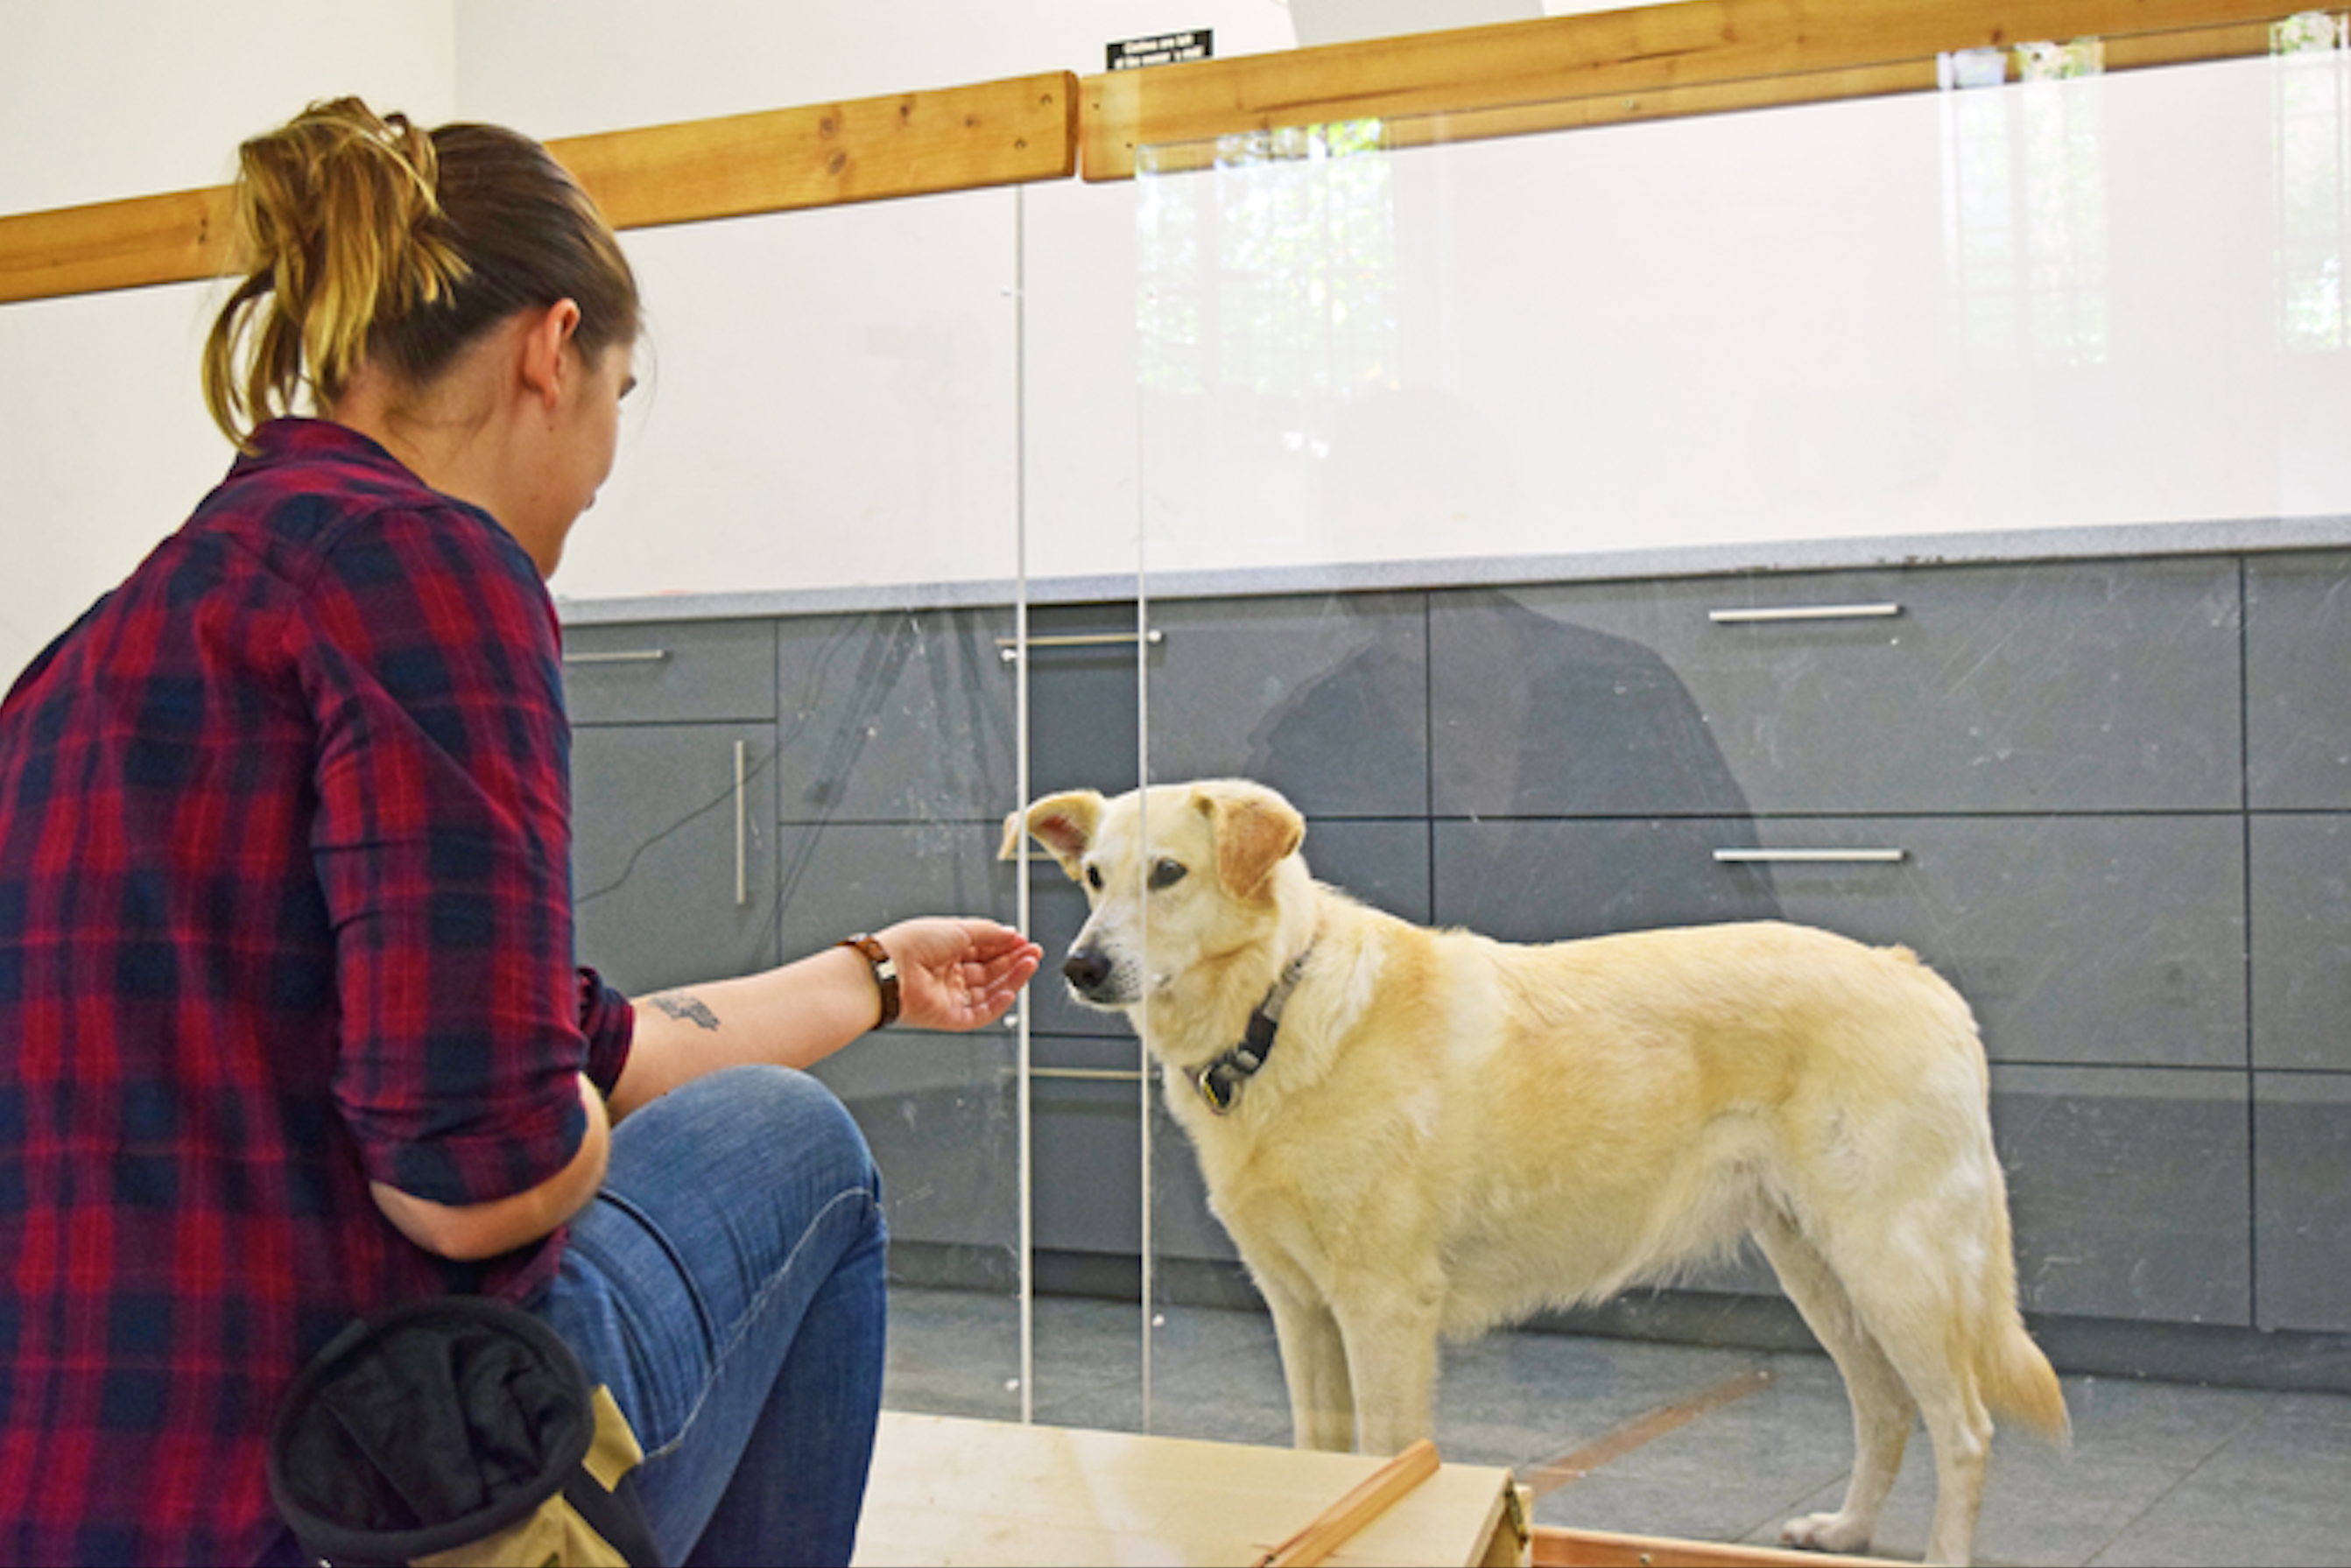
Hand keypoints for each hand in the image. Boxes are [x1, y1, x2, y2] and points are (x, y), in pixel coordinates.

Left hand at [875, 917, 1043, 1031]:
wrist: (891, 970)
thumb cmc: (911, 945)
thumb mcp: (957, 928)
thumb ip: (989, 932)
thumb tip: (1011, 933)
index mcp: (946, 950)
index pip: (984, 949)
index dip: (1006, 945)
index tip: (1024, 941)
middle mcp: (948, 973)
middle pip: (990, 970)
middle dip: (1014, 961)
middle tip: (1033, 953)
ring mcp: (949, 996)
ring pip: (989, 991)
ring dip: (1011, 978)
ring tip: (1029, 965)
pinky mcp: (949, 1017)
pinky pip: (979, 1014)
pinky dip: (997, 1005)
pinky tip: (1009, 991)